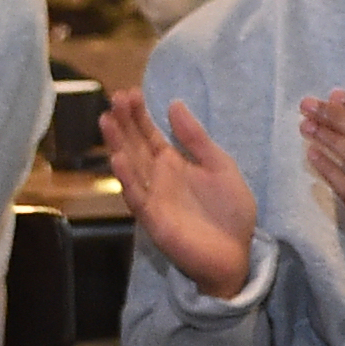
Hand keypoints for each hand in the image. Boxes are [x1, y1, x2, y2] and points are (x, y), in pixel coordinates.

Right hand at [108, 97, 259, 299]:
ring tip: (107, 121)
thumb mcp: (220, 165)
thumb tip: (174, 104)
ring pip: (130, 167)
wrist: (237, 253)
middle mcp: (158, 178)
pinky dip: (127, 179)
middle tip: (113, 98)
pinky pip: (137, 197)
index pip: (149, 134)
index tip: (129, 92)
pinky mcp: (154, 219)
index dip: (139, 115)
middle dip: (123, 122)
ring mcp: (153, 197)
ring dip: (117, 144)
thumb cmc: (230, 211)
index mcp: (174, 163)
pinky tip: (118, 159)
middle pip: (134, 145)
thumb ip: (196, 138)